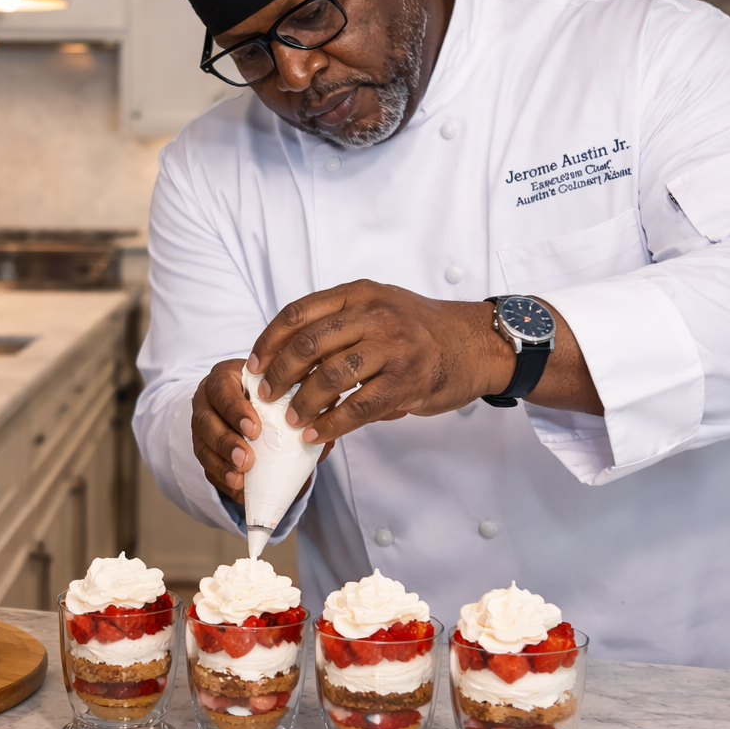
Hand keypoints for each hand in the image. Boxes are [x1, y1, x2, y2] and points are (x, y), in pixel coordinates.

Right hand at [191, 358, 328, 503]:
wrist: (248, 405)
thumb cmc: (267, 394)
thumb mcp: (281, 391)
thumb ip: (301, 408)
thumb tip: (327, 440)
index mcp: (225, 378)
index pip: (222, 388)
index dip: (234, 409)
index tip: (254, 429)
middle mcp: (207, 401)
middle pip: (206, 420)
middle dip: (226, 442)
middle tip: (247, 459)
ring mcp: (201, 427)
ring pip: (202, 446)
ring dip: (222, 464)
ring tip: (240, 478)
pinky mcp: (202, 450)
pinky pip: (206, 467)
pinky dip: (222, 480)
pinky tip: (238, 489)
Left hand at [248, 280, 513, 444]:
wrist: (475, 343)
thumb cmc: (420, 329)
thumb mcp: (379, 307)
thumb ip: (339, 323)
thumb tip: (286, 356)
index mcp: (360, 293)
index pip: (298, 312)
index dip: (269, 340)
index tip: (253, 364)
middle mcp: (375, 315)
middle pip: (308, 344)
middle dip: (278, 374)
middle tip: (264, 395)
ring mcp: (393, 348)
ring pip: (330, 377)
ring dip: (302, 403)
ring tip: (289, 419)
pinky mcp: (407, 382)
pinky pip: (358, 407)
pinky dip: (331, 425)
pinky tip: (316, 434)